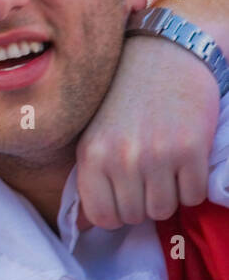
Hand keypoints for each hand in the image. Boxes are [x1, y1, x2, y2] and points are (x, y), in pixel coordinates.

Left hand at [76, 34, 219, 227]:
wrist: (165, 54)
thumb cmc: (124, 96)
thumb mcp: (92, 132)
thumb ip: (91, 174)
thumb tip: (85, 225)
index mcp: (91, 154)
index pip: (101, 217)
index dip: (115, 213)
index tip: (123, 197)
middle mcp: (121, 158)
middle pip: (135, 216)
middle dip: (142, 203)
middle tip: (147, 177)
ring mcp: (157, 154)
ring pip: (165, 210)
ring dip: (168, 196)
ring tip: (165, 168)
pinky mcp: (192, 149)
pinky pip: (194, 196)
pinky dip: (192, 187)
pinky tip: (185, 162)